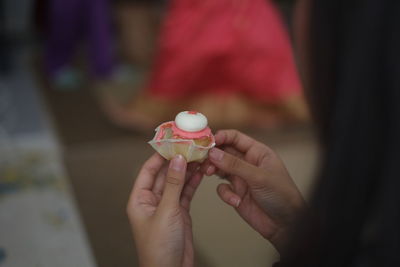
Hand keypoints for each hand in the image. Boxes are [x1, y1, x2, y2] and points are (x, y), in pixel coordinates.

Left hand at [127, 153, 202, 266]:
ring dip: (188, 170)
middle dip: (177, 160)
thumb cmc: (159, 247)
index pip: (149, 170)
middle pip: (165, 174)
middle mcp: (152, 201)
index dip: (160, 155)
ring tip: (199, 156)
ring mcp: (167, 206)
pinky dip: (193, 182)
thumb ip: (173, 184)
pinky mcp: (179, 213)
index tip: (173, 142)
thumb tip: (177, 160)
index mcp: (140, 199)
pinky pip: (185, 193)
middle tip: (190, 147)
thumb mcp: (166, 212)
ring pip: (178, 182)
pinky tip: (200, 172)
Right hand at [201, 130, 304, 251]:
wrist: (285, 225)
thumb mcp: (259, 177)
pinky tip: (236, 201)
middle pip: (224, 152)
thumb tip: (213, 153)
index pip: (235, 138)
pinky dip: (225, 194)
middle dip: (212, 155)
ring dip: (212, 170)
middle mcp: (247, 162)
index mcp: (257, 152)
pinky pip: (222, 188)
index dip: (221, 137)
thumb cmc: (282, 195)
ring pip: (219, 168)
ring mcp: (241, 178)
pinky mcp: (236, 193)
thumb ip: (235, 165)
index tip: (207, 142)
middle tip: (203, 159)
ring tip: (208, 173)